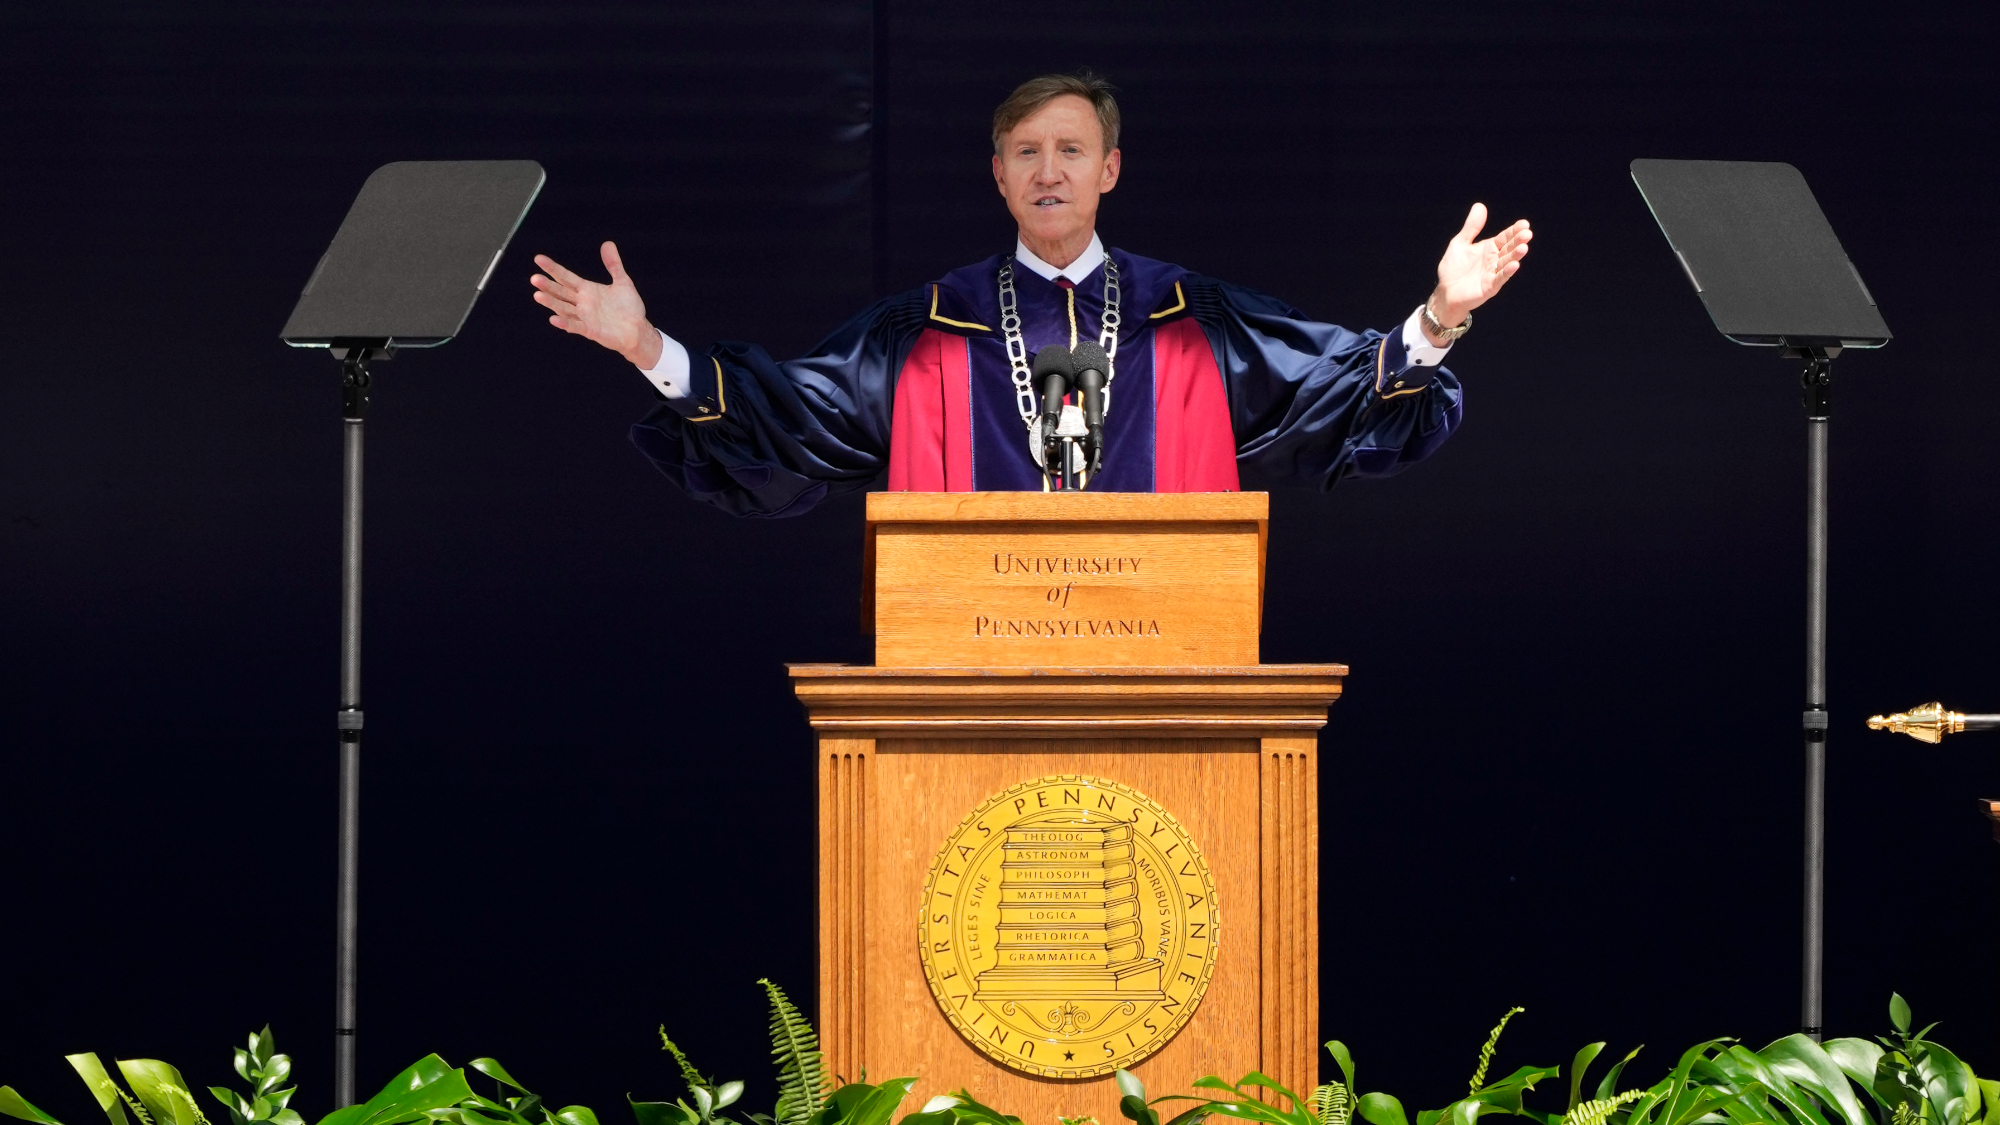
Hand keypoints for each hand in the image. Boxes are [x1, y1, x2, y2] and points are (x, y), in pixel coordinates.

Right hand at [531, 241, 662, 367]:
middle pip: (560, 292)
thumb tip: (608, 244)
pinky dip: (565, 323)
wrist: (638, 330)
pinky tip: (554, 319)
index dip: (552, 268)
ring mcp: (585, 317)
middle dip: (547, 285)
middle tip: (534, 278)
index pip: (565, 276)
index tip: (538, 258)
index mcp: (587, 289)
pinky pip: (575, 326)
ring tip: (537, 295)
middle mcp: (582, 302)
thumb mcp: (622, 282)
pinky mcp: (591, 330)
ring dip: (551, 303)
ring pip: (563, 308)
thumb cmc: (629, 308)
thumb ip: (613, 264)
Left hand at [1426, 203, 1531, 343]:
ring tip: (1524, 247)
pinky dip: (1506, 272)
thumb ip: (1471, 227)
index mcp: (1489, 248)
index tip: (1524, 224)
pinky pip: (1499, 279)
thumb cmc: (1453, 268)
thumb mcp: (1460, 243)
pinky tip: (1514, 265)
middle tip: (1527, 234)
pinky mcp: (1489, 287)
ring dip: (1515, 256)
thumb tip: (1480, 206)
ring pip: (1507, 263)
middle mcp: (1494, 260)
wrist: (1445, 291)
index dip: (1514, 231)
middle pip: (1509, 249)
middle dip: (1518, 241)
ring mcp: (1493, 273)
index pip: (1505, 237)